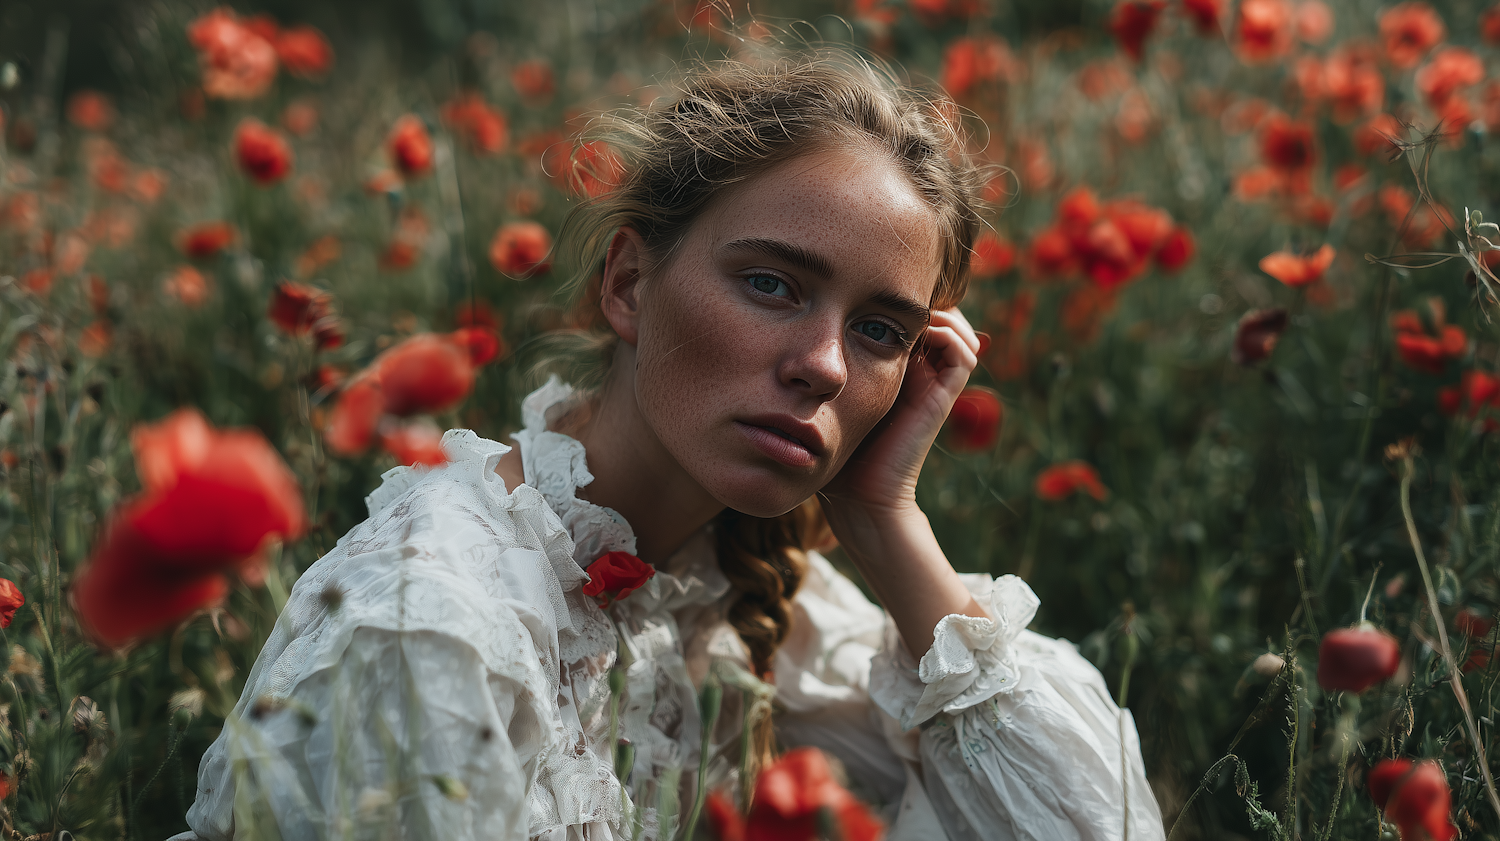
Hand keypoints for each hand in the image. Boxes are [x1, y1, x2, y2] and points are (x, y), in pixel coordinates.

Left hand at [819, 307, 981, 517]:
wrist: (857, 496)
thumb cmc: (832, 450)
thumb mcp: (824, 395)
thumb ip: (822, 368)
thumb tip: (801, 338)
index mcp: (894, 367)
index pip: (909, 314)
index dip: (896, 298)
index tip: (866, 289)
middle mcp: (919, 371)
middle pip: (938, 313)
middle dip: (917, 298)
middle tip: (888, 294)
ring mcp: (934, 383)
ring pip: (957, 327)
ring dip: (938, 312)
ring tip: (904, 313)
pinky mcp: (943, 397)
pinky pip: (964, 353)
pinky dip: (948, 334)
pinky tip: (913, 338)